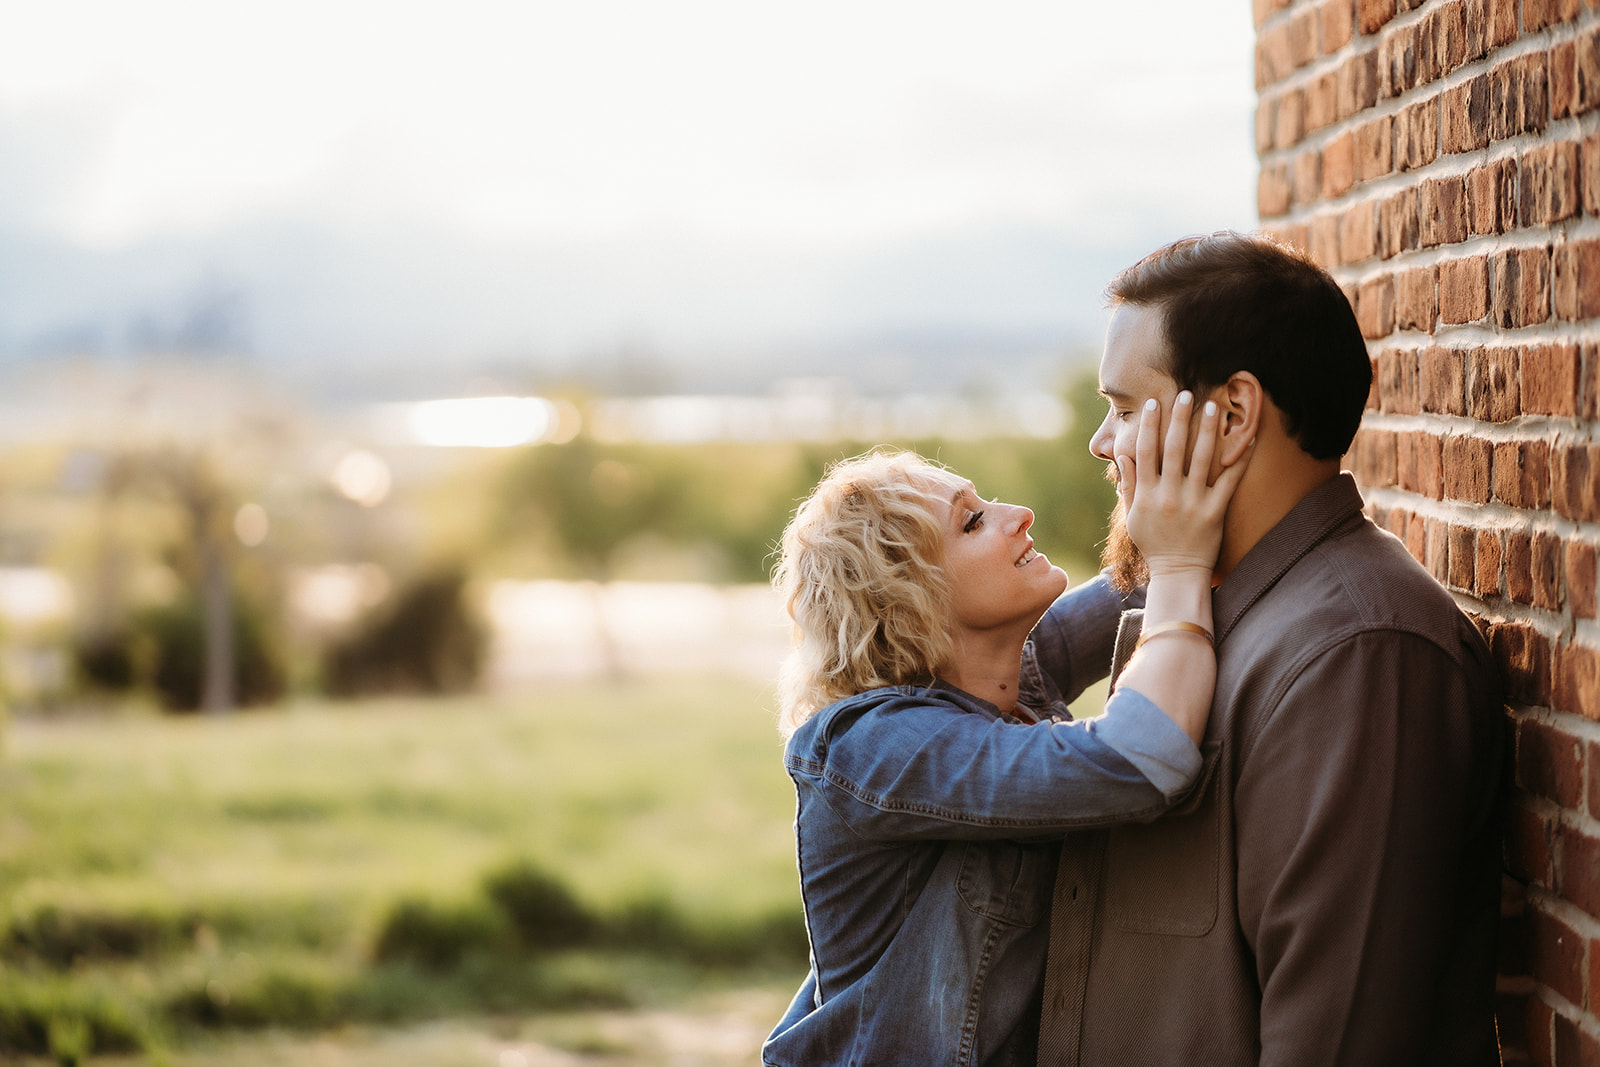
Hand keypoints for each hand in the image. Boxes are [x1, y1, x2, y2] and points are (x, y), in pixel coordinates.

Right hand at [1117, 391, 1252, 577]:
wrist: (1178, 572)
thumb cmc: (1154, 543)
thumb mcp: (1133, 516)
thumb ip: (1129, 485)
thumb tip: (1124, 455)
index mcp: (1147, 495)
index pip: (1146, 451)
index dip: (1150, 425)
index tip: (1154, 403)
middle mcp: (1169, 496)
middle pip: (1174, 449)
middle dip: (1179, 418)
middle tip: (1186, 393)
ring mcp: (1193, 503)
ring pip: (1201, 459)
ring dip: (1207, 430)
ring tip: (1212, 406)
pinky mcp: (1215, 511)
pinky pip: (1229, 480)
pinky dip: (1239, 459)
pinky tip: (1247, 438)